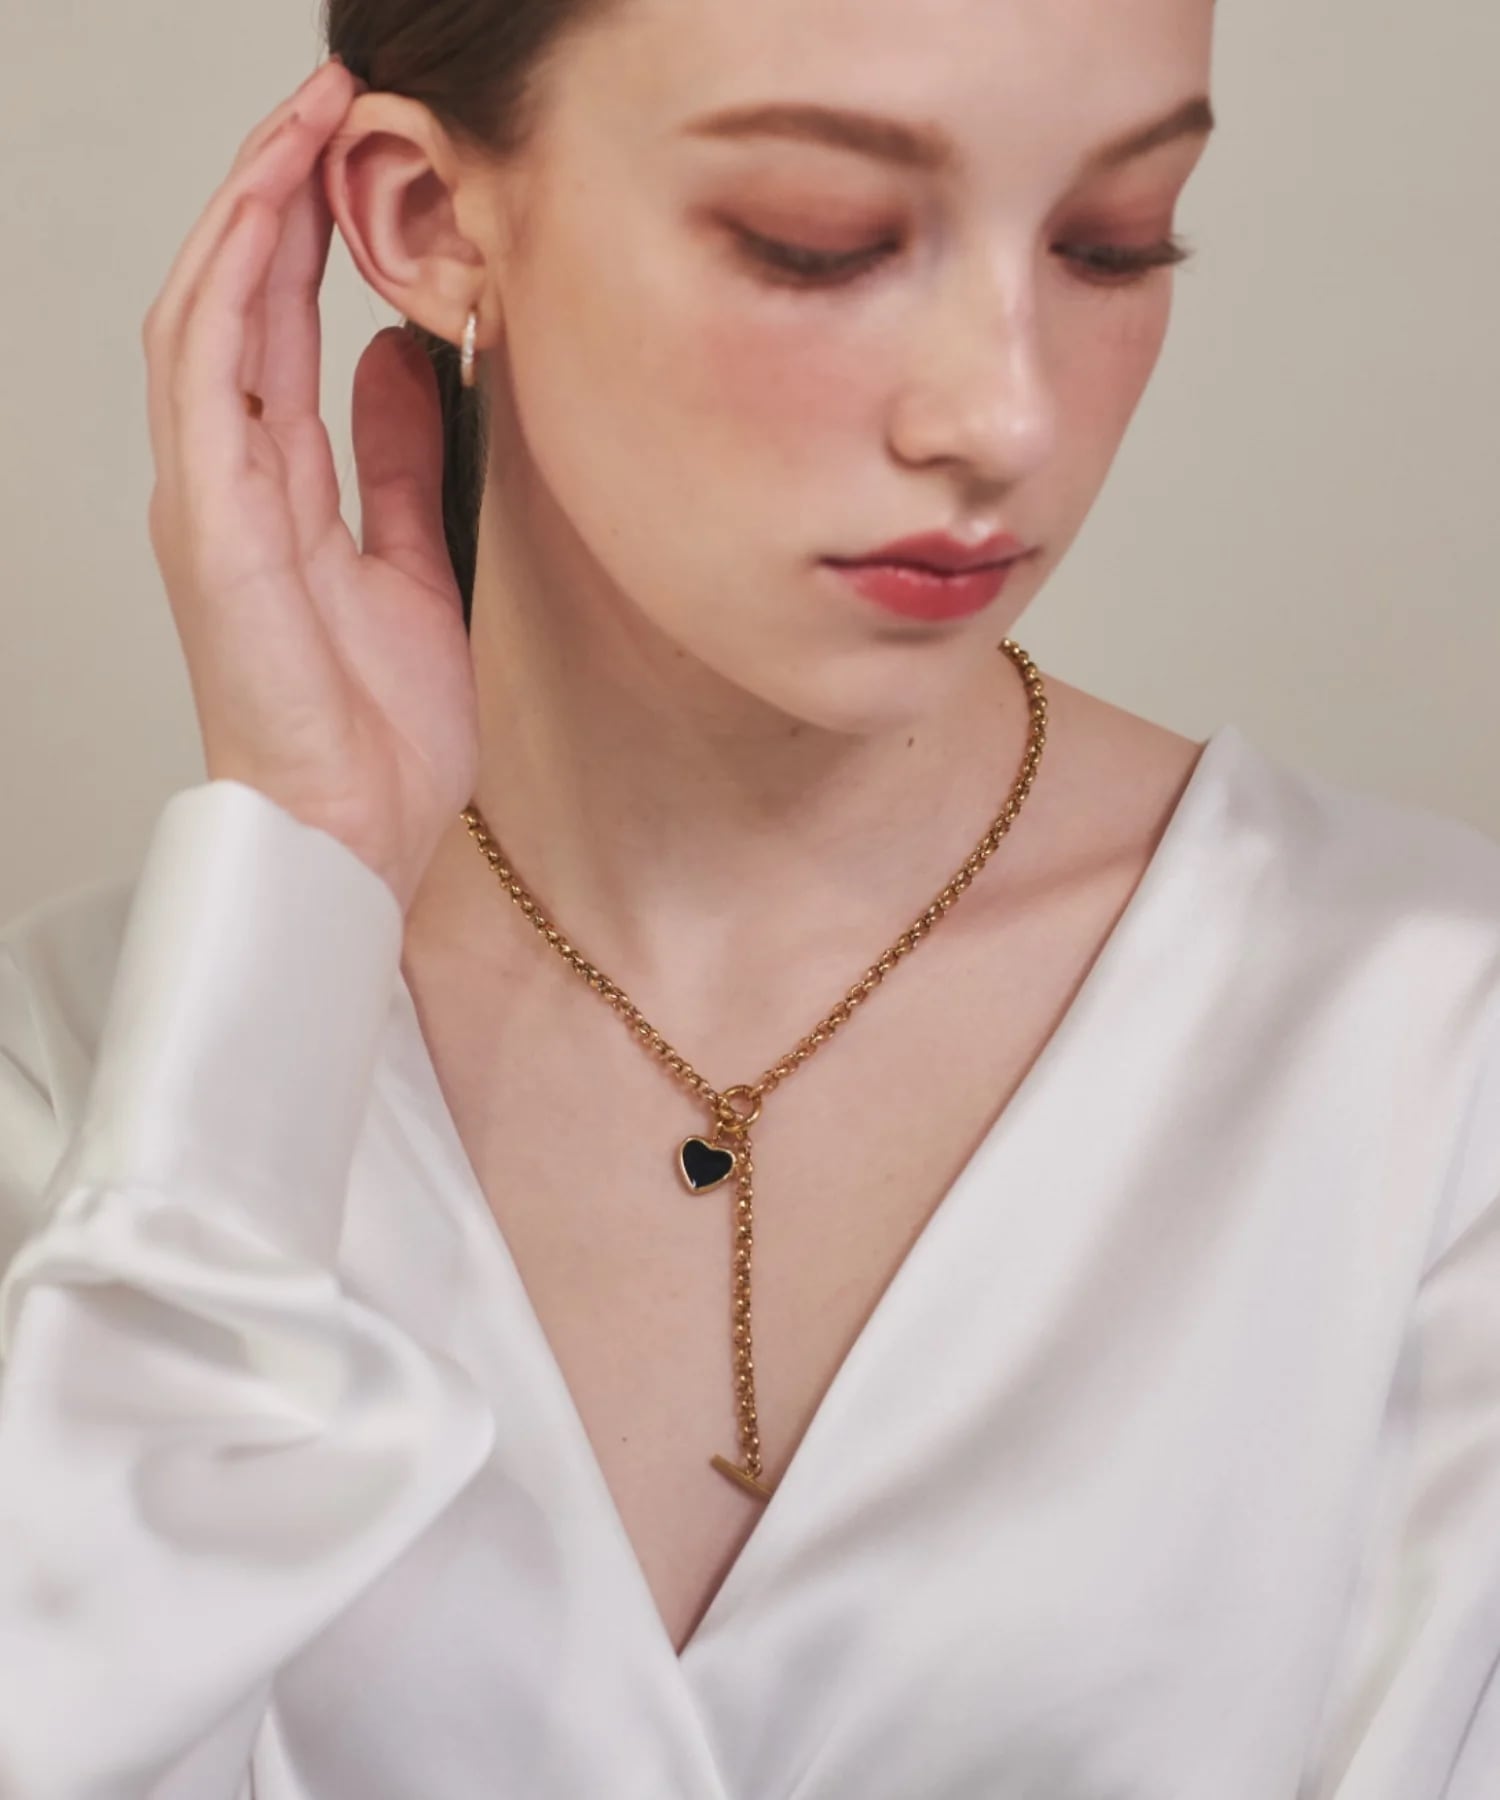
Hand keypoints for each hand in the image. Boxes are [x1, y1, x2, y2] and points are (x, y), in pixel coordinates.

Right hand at [141, 59, 478, 914]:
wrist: (355, 829)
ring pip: (207, 315)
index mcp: (276, 489)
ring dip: (249, 211)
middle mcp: (229, 481)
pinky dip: (230, 293)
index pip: (276, 324)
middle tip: (332, 97)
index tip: (357, 147)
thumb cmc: (374, 726)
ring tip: (300, 122)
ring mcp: (209, 500)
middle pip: (234, 297)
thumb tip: (405, 364)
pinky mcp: (211, 529)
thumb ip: (396, 461)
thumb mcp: (412, 563)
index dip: (307, 228)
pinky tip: (267, 221)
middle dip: (276, 187)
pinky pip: (206, 383)